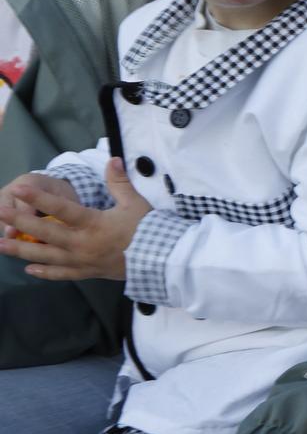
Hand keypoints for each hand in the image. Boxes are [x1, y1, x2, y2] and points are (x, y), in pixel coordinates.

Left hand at [0, 158, 148, 279]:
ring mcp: (83, 261)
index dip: (39, 198)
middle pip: (45, 233)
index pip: (61, 208)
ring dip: (21, 251)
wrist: (163, 261)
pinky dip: (44, 272)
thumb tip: (113, 159)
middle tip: (0, 212)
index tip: (19, 189)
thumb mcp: (135, 203)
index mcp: (94, 224)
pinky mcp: (88, 272)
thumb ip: (119, 183)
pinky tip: (28, 269)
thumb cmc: (149, 230)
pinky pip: (62, 274)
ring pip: (46, 256)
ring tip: (0, 245)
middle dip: (19, 222)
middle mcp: (83, 244)